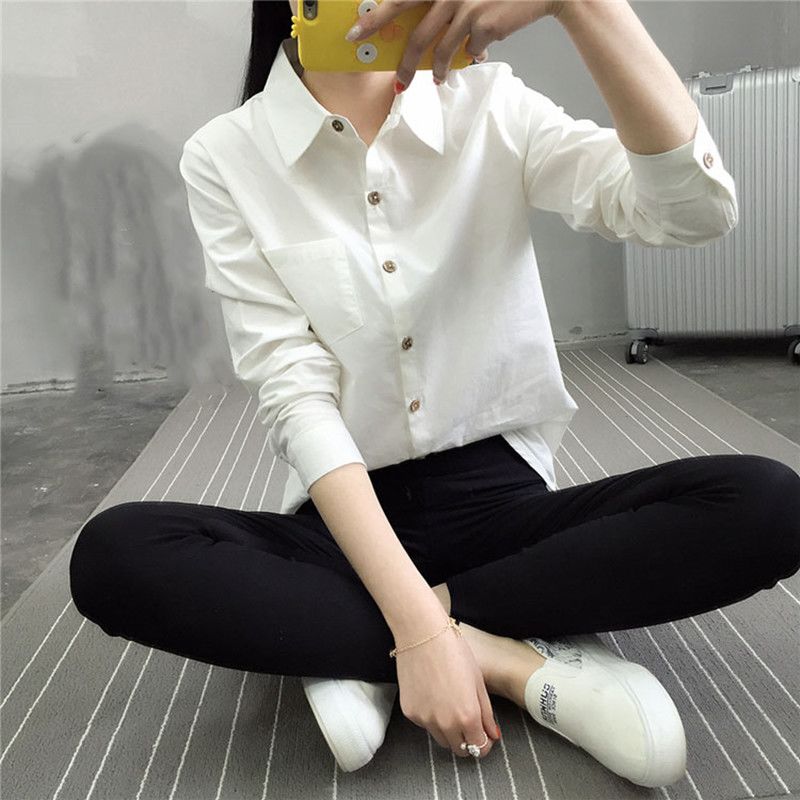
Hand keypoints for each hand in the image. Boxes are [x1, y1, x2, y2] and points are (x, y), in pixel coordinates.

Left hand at [345, 0, 565, 88]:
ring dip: (437, 71)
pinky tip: (477, 54)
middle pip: (416, 37)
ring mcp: (466, 10)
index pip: (398, 1)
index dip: (373, 19)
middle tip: (397, 84)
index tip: (353, 35)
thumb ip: (440, 2)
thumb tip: (423, 32)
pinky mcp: (484, 26)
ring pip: (441, 53)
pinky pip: (470, 52)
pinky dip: (471, 56)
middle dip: (403, 65)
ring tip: (437, 80)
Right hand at [394, 617, 500, 757]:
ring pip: (440, 738)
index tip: (484, 735)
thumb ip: (486, 713)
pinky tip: (433, 694)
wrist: (422, 634)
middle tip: (468, 721)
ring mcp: (425, 719)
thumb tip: (492, 735)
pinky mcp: (409, 712)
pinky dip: (431, 717)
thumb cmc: (454, 651)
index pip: (479, 747)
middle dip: (466, 740)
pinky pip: (425, 724)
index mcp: (467, 716)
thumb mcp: (478, 681)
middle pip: (459, 749)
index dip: (484, 743)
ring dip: (448, 730)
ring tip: (449, 703)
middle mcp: (445, 724)